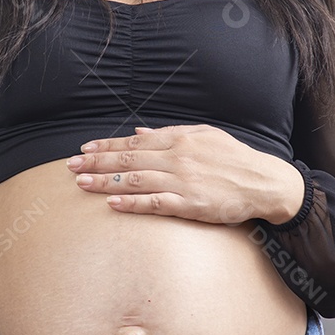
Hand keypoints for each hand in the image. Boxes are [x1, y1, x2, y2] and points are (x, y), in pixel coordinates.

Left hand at [65, 124, 304, 225]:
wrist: (263, 182)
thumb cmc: (233, 158)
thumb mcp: (203, 135)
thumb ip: (169, 132)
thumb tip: (139, 130)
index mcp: (179, 139)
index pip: (134, 142)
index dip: (106, 145)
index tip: (84, 149)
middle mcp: (177, 157)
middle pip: (128, 160)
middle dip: (96, 162)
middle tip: (70, 166)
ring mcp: (183, 181)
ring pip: (136, 180)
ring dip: (106, 181)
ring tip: (81, 183)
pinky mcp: (191, 204)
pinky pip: (156, 204)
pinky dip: (133, 203)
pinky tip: (113, 203)